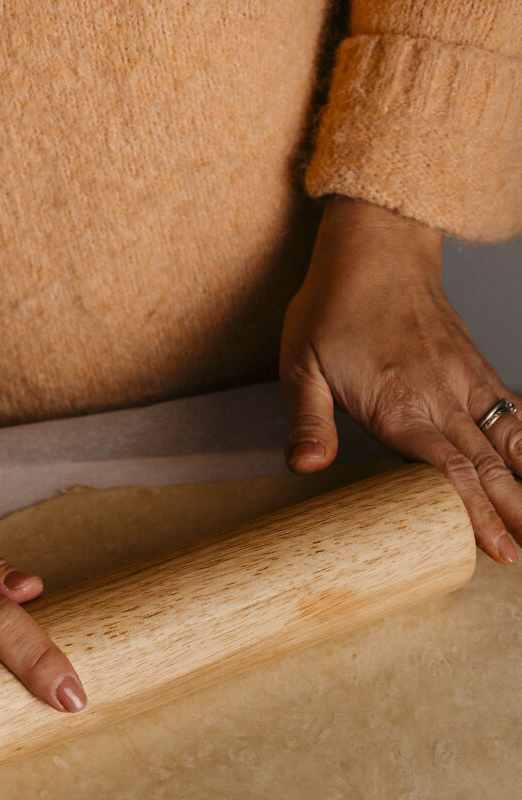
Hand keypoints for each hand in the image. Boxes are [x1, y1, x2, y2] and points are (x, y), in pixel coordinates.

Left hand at [280, 196, 521, 562]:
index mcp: (401, 405)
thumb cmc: (333, 306)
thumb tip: (305, 466)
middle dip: (510, 512)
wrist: (376, 244)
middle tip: (520, 555)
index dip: (473, 512)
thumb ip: (308, 420)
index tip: (494, 546)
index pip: (448, 469)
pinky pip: (513, 410)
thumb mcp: (300, 365)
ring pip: (508, 441)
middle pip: (486, 465)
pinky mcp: (474, 368)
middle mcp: (443, 396)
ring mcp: (465, 381)